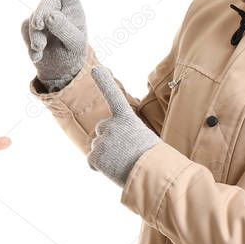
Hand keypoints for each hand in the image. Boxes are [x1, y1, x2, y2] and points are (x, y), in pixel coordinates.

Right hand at [20, 0, 86, 90]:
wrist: (60, 70)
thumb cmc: (73, 52)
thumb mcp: (75, 43)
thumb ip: (65, 29)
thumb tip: (49, 16)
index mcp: (73, 8)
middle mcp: (57, 9)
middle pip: (46, 3)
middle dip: (41, 14)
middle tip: (40, 25)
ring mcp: (41, 18)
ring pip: (33, 19)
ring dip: (36, 35)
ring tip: (41, 48)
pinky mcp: (29, 28)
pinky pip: (25, 31)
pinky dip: (31, 46)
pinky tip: (38, 55)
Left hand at [88, 66, 159, 186]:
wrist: (153, 174)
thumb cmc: (152, 159)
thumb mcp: (143, 138)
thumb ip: (125, 134)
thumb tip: (111, 144)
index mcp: (127, 118)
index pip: (114, 96)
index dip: (104, 82)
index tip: (96, 69)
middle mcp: (111, 125)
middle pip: (102, 130)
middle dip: (110, 140)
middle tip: (125, 153)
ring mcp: (102, 140)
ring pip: (98, 147)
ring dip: (107, 156)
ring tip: (123, 163)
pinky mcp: (95, 155)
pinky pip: (91, 160)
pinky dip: (98, 167)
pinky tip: (112, 170)